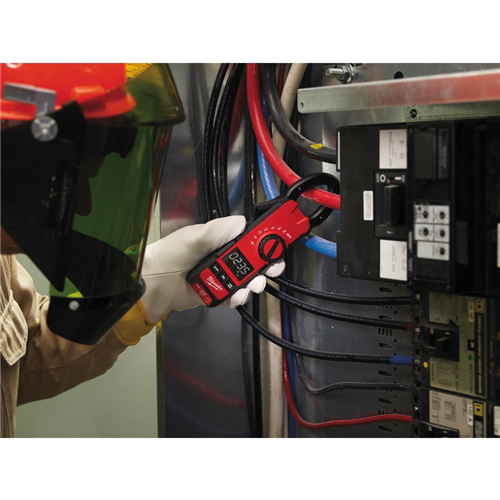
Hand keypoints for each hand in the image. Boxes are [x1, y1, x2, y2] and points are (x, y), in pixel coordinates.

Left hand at [139, 216, 284, 323]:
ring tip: (247, 287)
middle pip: (255, 262)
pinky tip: (233, 297)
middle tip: (268, 272)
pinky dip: (237, 298)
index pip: (251, 239)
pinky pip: (235, 296)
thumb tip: (242, 221)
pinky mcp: (218, 293)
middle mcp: (225, 257)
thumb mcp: (195, 236)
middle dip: (265, 268)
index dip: (266, 243)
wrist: (155, 284)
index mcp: (222, 240)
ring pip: (247, 281)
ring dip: (252, 285)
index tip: (277, 247)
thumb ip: (219, 230)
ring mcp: (222, 276)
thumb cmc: (170, 254)